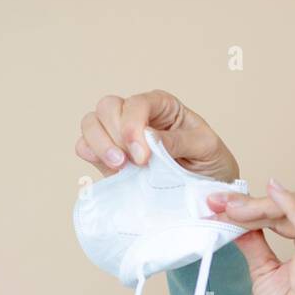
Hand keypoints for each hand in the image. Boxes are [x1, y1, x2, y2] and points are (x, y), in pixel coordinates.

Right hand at [74, 89, 239, 182]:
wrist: (206, 190)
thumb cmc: (209, 162)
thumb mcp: (205, 148)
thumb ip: (178, 141)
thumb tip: (148, 138)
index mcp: (162, 105)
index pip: (137, 103)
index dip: (133, 126)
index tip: (143, 157)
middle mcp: (137, 115)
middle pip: (107, 107)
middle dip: (115, 135)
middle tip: (131, 164)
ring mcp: (119, 135)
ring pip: (91, 123)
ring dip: (99, 144)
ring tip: (120, 167)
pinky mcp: (107, 157)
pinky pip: (84, 146)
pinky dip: (90, 155)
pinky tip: (111, 170)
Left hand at [206, 179, 294, 294]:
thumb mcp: (267, 273)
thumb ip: (255, 244)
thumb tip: (234, 221)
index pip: (292, 210)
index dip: (256, 202)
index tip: (223, 202)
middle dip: (254, 201)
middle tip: (219, 203)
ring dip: (259, 206)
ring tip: (228, 209)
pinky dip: (286, 207)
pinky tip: (270, 193)